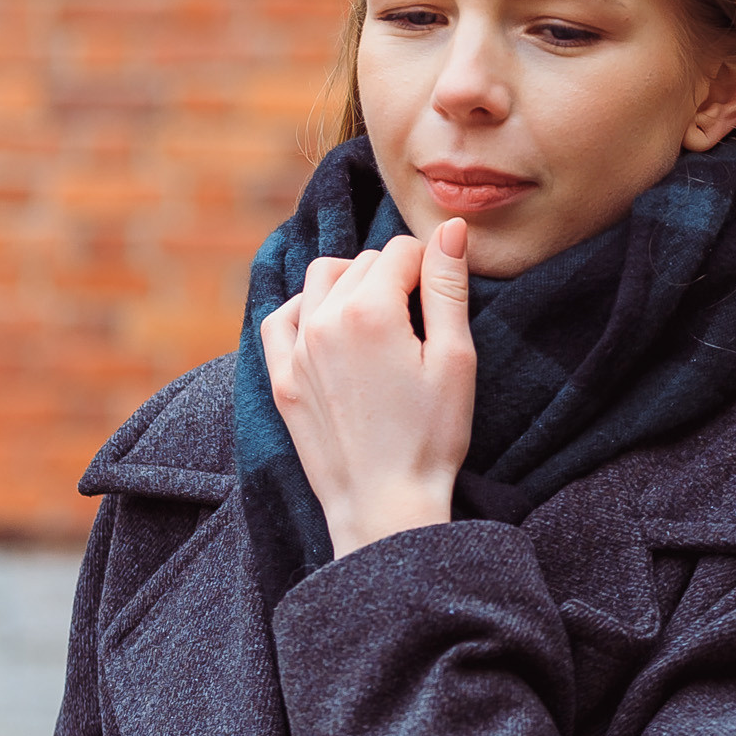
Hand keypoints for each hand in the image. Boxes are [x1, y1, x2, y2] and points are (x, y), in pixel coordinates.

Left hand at [259, 220, 476, 558]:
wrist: (385, 506)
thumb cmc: (430, 438)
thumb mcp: (455, 359)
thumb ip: (448, 287)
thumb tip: (450, 228)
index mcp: (369, 310)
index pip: (401, 252)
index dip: (431, 266)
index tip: (444, 295)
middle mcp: (322, 320)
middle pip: (363, 263)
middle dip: (394, 275)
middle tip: (421, 316)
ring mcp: (295, 350)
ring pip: (320, 279)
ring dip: (351, 282)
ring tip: (381, 314)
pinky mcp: (282, 379)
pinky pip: (280, 318)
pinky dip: (305, 307)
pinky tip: (329, 322)